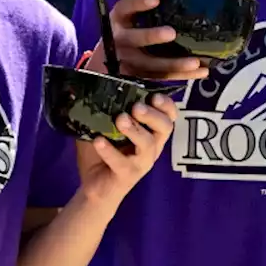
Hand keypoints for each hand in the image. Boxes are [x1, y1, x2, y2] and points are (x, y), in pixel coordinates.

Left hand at [76, 93, 177, 209]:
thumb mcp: (105, 125)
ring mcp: (141, 163)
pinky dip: (109, 151)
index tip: (154, 96)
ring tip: (120, 119)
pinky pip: (121, 163)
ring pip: (147, 145)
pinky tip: (98, 141)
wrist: (95, 189)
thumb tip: (95, 76)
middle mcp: (152, 147)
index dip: (166, 105)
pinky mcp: (126, 176)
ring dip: (135, 130)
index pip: (170, 116)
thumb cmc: (104, 152)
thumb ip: (105, 106)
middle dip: (152, 114)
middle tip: (136, 107)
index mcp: (151, 133)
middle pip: (165, 127)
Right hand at [84, 0, 210, 81]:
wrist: (107, 60)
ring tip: (195, 62)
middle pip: (134, 39)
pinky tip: (201, 71)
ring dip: (174, 64)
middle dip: (152, 36)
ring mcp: (128, 61)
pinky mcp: (138, 77)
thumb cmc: (127, 31)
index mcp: (118, 21)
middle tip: (171, 33)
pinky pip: (160, 77)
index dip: (137, 4)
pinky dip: (182, 75)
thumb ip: (145, 11)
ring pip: (150, 65)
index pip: (124, 9)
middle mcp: (119, 41)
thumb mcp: (129, 18)